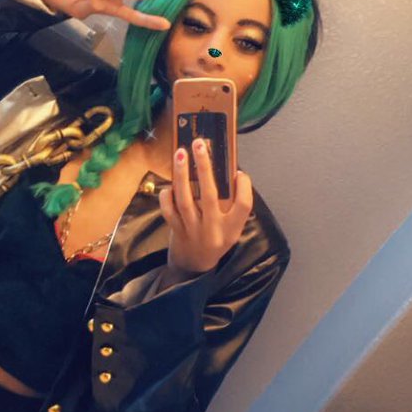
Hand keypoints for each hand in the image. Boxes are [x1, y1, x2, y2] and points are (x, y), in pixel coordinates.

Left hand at [158, 139, 253, 275]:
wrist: (193, 267)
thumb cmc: (215, 241)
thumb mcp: (230, 229)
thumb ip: (232, 207)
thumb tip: (228, 172)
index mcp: (232, 229)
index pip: (244, 205)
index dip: (244, 187)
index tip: (239, 173)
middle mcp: (213, 230)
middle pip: (210, 195)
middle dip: (204, 167)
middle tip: (199, 144)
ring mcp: (193, 230)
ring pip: (185, 199)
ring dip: (182, 174)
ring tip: (181, 153)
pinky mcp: (177, 230)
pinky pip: (169, 210)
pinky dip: (167, 196)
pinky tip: (169, 185)